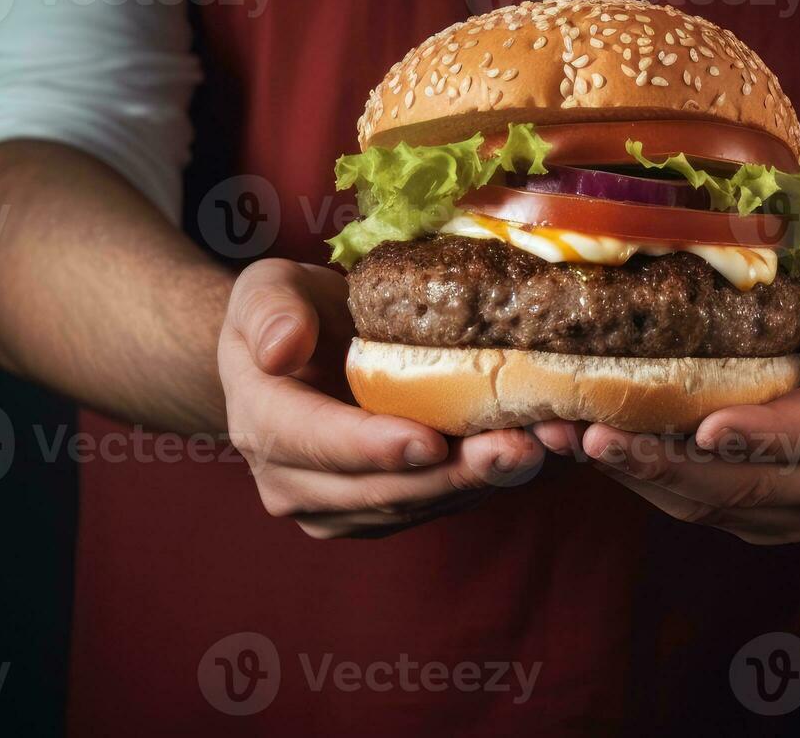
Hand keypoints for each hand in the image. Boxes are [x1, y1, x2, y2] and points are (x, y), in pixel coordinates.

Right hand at [219, 259, 545, 538]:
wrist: (297, 352)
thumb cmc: (287, 312)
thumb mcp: (265, 288)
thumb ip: (270, 312)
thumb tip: (281, 349)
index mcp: (262, 423)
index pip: (317, 442)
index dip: (374, 447)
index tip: (430, 442)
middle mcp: (294, 483)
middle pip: (378, 489)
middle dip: (451, 474)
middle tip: (516, 448)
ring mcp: (337, 506)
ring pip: (414, 506)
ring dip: (479, 483)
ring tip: (537, 450)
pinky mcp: (380, 511)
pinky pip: (434, 505)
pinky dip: (483, 484)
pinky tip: (530, 455)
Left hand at [545, 250, 799, 545]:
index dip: (763, 432)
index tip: (703, 426)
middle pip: (751, 481)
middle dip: (667, 462)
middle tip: (597, 434)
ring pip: (714, 506)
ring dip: (639, 476)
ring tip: (569, 438)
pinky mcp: (766, 523)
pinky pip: (699, 512)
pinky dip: (644, 483)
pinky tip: (591, 450)